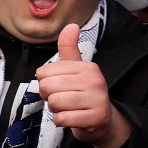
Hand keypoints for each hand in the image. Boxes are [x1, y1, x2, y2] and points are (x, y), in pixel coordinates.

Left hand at [36, 25, 129, 147]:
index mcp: (88, 67)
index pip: (44, 72)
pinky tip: (72, 117)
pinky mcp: (95, 118)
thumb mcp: (76, 69)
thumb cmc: (84, 93)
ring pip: (55, 103)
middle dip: (49, 97)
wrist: (102, 120)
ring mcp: (97, 100)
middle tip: (63, 98)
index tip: (60, 86)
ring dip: (56, 109)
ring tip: (68, 108)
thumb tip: (71, 25)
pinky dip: (61, 121)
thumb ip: (69, 48)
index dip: (45, 82)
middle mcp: (95, 81)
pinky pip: (62, 119)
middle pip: (48, 87)